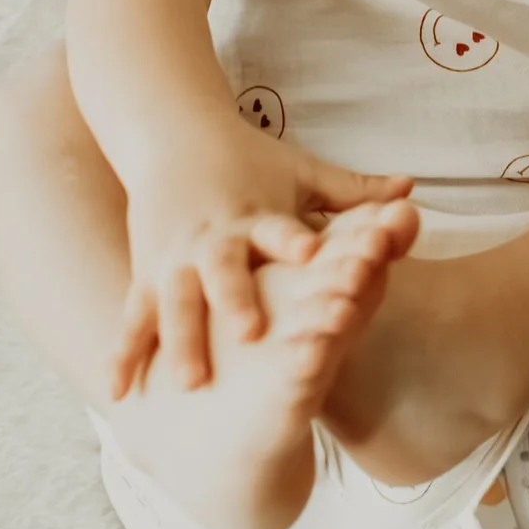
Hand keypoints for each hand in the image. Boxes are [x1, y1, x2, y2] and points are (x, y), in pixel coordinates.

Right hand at [110, 117, 411, 398]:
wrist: (173, 134)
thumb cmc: (250, 161)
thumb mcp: (301, 172)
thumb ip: (354, 191)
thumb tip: (411, 190)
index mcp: (254, 214)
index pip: (278, 228)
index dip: (293, 239)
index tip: (311, 252)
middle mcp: (212, 238)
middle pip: (222, 271)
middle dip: (234, 300)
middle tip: (251, 334)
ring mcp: (173, 258)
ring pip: (173, 302)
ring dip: (180, 341)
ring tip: (189, 383)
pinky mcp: (144, 273)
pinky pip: (132, 319)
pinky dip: (123, 354)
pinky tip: (117, 393)